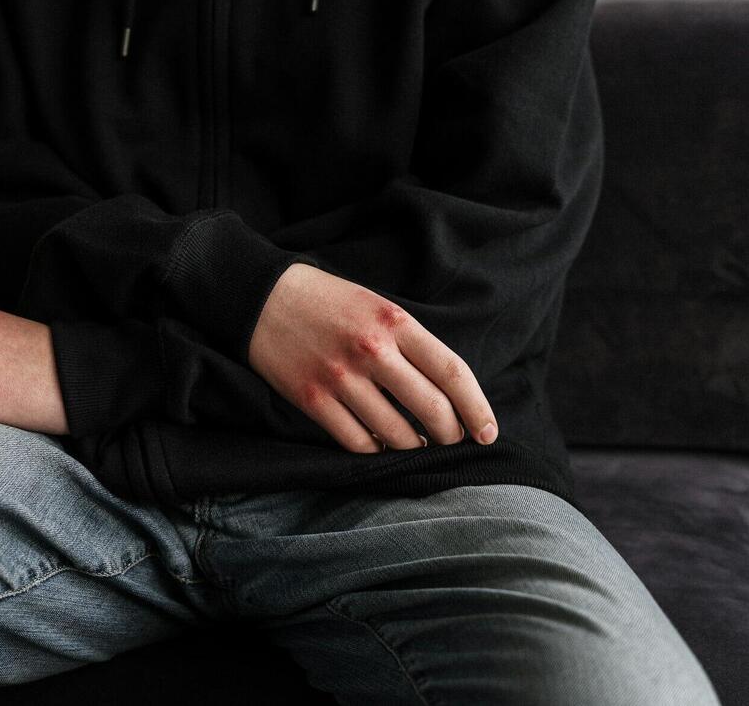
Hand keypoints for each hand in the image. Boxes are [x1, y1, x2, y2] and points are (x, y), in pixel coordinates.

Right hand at [248, 263, 497, 452]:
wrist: (261, 298)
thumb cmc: (327, 302)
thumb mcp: (377, 307)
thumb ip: (410, 343)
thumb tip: (446, 391)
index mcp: (395, 322)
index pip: (453, 373)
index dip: (477, 408)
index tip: (487, 432)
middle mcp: (372, 351)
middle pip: (431, 409)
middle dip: (450, 434)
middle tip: (450, 440)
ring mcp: (340, 378)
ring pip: (396, 433)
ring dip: (413, 446)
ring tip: (414, 442)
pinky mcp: (313, 399)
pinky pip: (357, 441)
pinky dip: (375, 449)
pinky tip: (379, 442)